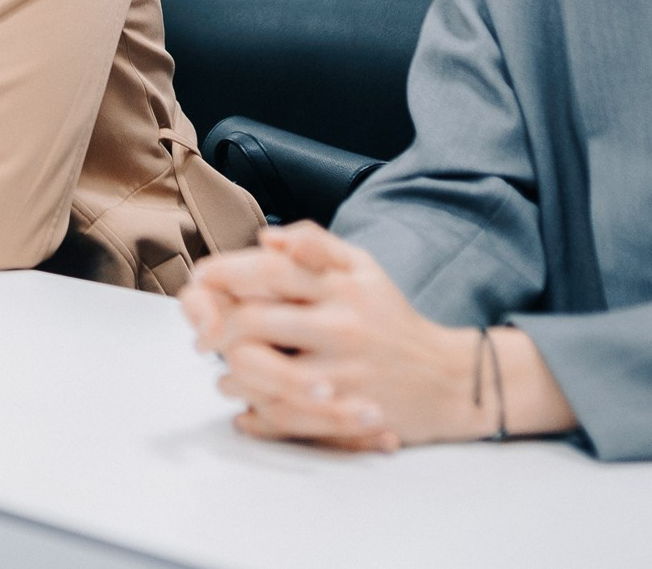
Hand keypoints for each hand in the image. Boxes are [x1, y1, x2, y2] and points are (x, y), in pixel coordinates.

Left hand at [184, 224, 480, 449]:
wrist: (448, 379)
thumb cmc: (391, 319)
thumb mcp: (363, 267)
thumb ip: (316, 243)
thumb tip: (267, 238)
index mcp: (340, 286)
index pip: (268, 270)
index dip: (224, 273)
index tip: (203, 281)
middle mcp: (341, 326)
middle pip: (252, 321)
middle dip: (218, 325)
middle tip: (208, 332)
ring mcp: (341, 373)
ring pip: (259, 371)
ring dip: (229, 371)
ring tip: (226, 368)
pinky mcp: (343, 413)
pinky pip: (281, 414)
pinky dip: (252, 410)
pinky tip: (244, 400)